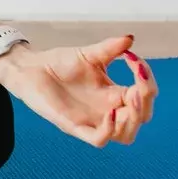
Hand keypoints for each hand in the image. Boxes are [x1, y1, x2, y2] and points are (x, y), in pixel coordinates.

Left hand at [0, 33, 156, 147]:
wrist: (30, 67)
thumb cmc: (60, 63)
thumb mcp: (89, 54)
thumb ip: (110, 49)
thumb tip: (130, 39)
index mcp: (114, 94)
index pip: (144, 97)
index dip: (147, 82)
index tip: (135, 60)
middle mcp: (108, 110)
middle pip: (140, 118)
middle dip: (145, 103)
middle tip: (140, 86)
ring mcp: (92, 120)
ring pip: (125, 135)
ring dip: (133, 120)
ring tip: (131, 98)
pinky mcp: (75, 127)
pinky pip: (99, 139)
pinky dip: (109, 130)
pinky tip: (111, 112)